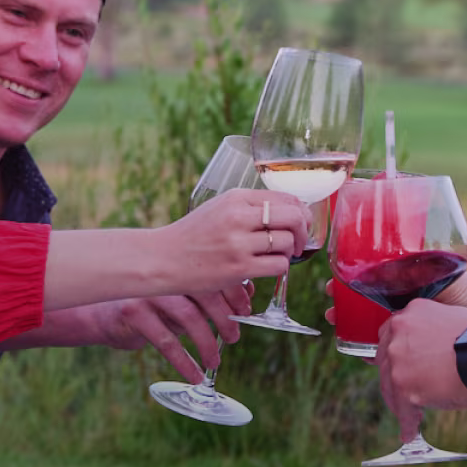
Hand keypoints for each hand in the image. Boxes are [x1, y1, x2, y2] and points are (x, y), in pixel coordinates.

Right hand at [81, 286, 249, 381]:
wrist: (103, 314)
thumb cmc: (151, 304)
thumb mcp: (182, 297)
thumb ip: (210, 293)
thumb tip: (249, 292)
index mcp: (181, 264)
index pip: (216, 273)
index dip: (236, 293)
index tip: (246, 313)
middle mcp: (166, 273)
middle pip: (206, 292)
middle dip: (225, 318)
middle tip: (233, 338)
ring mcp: (148, 291)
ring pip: (187, 316)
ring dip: (206, 342)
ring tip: (215, 361)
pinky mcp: (133, 313)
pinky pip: (166, 340)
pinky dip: (184, 361)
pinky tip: (195, 376)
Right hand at [165, 189, 307, 288]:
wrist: (163, 258)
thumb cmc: (192, 235)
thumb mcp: (219, 209)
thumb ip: (248, 208)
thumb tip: (288, 213)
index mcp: (236, 197)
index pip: (286, 198)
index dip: (301, 212)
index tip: (300, 223)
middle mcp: (239, 216)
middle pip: (293, 217)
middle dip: (303, 231)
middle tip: (297, 242)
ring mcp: (239, 243)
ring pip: (287, 243)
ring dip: (289, 252)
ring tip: (278, 256)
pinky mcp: (238, 268)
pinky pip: (278, 265)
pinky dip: (280, 267)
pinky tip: (268, 267)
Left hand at [374, 298, 466, 446]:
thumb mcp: (450, 318)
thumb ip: (430, 328)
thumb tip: (428, 345)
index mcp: (409, 314)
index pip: (389, 335)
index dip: (395, 354)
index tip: (398, 365)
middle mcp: (398, 335)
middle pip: (385, 362)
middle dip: (395, 378)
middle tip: (406, 391)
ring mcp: (398, 361)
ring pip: (390, 387)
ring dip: (399, 403)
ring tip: (411, 415)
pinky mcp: (404, 386)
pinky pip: (402, 410)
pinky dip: (407, 423)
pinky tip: (410, 432)